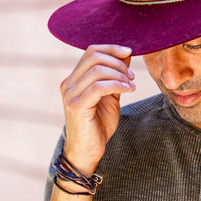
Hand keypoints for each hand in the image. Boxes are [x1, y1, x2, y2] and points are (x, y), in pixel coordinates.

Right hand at [60, 44, 134, 174]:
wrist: (88, 152)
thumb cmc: (98, 126)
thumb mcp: (110, 96)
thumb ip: (115, 77)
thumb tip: (126, 55)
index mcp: (74, 79)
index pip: (91, 52)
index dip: (111, 48)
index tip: (130, 53)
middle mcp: (68, 84)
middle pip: (94, 57)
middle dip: (118, 62)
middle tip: (132, 75)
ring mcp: (70, 95)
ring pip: (97, 70)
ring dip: (119, 75)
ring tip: (131, 85)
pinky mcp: (77, 106)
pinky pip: (98, 87)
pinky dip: (117, 85)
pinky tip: (128, 90)